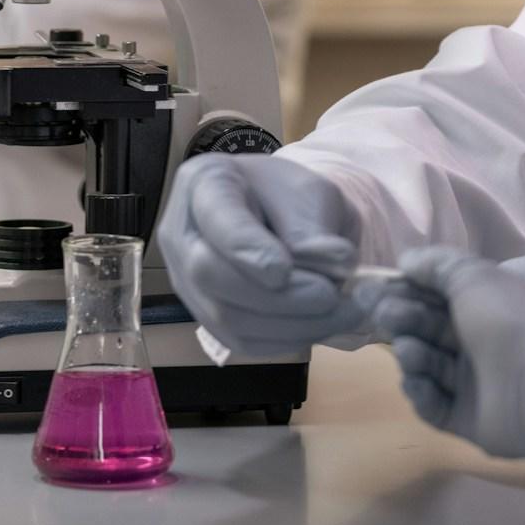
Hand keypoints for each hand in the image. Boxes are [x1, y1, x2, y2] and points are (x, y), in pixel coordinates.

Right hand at [158, 152, 366, 354]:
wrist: (283, 218)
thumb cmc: (290, 196)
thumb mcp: (312, 192)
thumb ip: (315, 226)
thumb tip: (335, 265)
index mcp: (204, 182)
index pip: (215, 217)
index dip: (246, 248)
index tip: (283, 271)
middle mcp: (181, 234)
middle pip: (210, 274)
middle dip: (276, 295)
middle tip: (330, 295)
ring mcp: (187, 281)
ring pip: (225, 317)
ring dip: (291, 324)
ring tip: (343, 312)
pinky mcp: (206, 317)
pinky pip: (241, 341)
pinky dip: (287, 339)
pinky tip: (322, 324)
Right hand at [373, 247, 524, 508]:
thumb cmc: (507, 322)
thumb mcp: (475, 276)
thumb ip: (439, 265)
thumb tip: (408, 259)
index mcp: (489, 305)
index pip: (441, 295)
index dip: (408, 290)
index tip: (376, 287)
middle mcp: (482, 341)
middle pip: (430, 329)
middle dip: (404, 318)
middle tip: (383, 315)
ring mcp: (476, 382)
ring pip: (430, 365)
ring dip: (412, 354)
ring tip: (409, 350)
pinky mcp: (467, 418)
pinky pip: (434, 404)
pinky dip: (421, 391)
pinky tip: (416, 380)